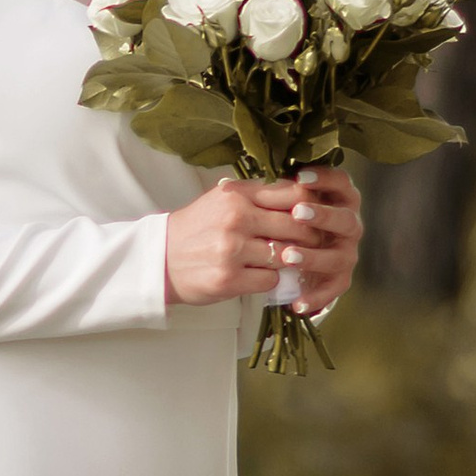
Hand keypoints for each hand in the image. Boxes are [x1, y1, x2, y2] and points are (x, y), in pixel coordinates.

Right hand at [164, 166, 360, 312]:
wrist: (159, 259)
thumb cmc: (196, 228)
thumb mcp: (221, 200)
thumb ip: (257, 194)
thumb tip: (301, 194)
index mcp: (237, 195)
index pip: (294, 195)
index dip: (312, 206)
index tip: (315, 215)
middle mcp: (236, 219)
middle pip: (297, 227)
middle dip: (310, 237)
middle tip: (314, 243)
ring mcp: (232, 250)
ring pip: (286, 255)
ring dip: (289, 261)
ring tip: (286, 261)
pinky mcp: (229, 279)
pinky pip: (270, 280)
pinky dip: (271, 280)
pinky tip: (261, 275)